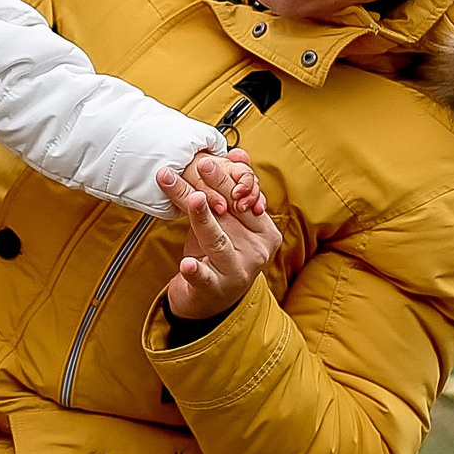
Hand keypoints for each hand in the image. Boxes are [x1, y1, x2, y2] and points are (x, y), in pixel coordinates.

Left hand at [156, 160, 282, 320]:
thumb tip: (238, 151)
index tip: (206, 160)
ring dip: (203, 218)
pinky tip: (188, 264)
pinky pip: (205, 278)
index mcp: (264, 231)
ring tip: (194, 199)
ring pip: (217, 240)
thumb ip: (229, 190)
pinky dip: (197, 271)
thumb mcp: (227, 221)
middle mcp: (256, 251)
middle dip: (212, 186)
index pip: (244, 199)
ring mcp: (237, 271)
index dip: (225, 179)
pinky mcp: (216, 289)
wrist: (211, 301)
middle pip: (230, 213)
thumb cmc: (220, 254)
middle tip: (197, 165)